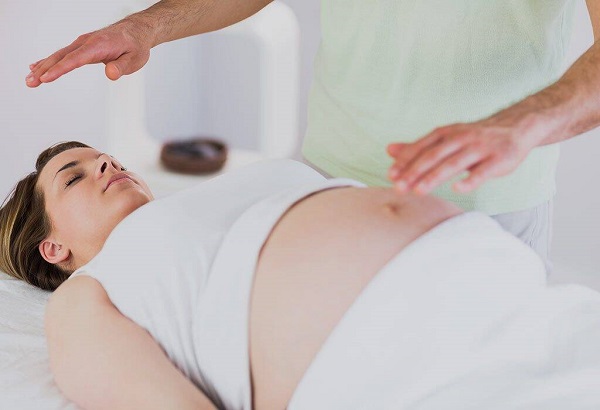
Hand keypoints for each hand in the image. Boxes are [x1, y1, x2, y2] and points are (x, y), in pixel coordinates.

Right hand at [25, 18, 152, 86]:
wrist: (137, 31)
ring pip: (59, 55)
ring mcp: (82, 43)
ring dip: (43, 67)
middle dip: (44, 70)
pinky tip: (38, 67)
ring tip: (30, 80)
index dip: (60, 70)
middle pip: (61, 57)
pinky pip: (63, 54)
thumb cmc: (136, 45)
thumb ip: (122, 66)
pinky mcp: (83, 46)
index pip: (75, 59)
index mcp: (97, 45)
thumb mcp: (135, 59)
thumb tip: (111, 74)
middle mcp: (86, 42)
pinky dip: (50, 61)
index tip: (46, 78)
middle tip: (30, 83)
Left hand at [387, 118, 540, 194]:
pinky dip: (471, 180)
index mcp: (446, 134)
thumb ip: (418, 147)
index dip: (405, 162)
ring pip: (454, 163)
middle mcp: (461, 138)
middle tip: (399, 188)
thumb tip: (389, 150)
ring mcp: (480, 148)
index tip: (390, 176)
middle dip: (415, 172)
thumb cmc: (473, 138)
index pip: (421, 148)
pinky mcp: (499, 159)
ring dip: (435, 177)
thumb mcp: (445, 139)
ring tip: (419, 191)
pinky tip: (459, 189)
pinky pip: (484, 171)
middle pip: (434, 156)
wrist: (516, 127)